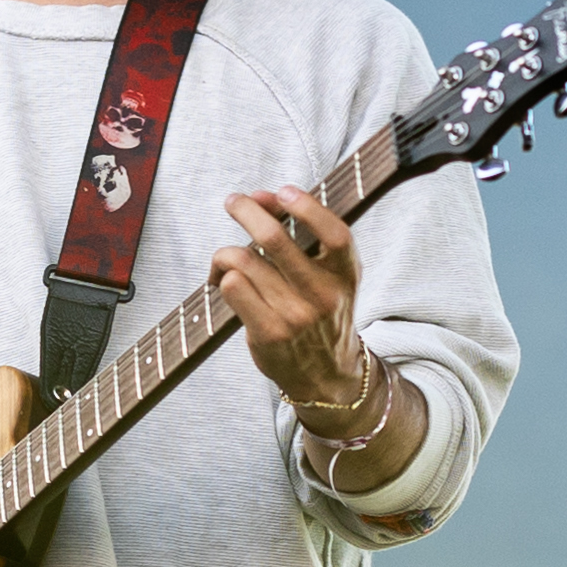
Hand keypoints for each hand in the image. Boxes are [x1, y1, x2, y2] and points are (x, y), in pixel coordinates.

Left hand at [210, 186, 366, 420]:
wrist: (327, 374)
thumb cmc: (322, 313)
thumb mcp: (331, 276)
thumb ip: (304, 237)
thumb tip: (262, 197)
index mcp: (345, 275)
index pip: (335, 234)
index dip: (308, 208)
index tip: (283, 192)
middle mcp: (323, 295)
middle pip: (275, 240)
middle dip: (246, 211)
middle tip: (233, 202)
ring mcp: (295, 315)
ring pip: (243, 260)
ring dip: (225, 253)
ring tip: (225, 260)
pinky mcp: (268, 332)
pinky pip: (232, 287)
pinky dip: (220, 276)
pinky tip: (222, 282)